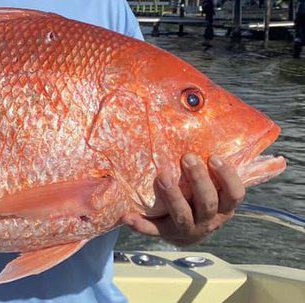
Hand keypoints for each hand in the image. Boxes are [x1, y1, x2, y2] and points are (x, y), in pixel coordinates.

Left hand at [123, 154, 244, 245]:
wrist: (187, 232)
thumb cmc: (200, 199)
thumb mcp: (214, 189)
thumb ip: (212, 169)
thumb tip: (203, 123)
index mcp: (224, 208)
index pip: (234, 195)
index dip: (227, 177)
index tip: (214, 157)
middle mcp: (209, 221)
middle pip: (208, 203)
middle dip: (198, 179)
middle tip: (187, 157)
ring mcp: (187, 230)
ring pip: (183, 216)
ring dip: (173, 196)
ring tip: (162, 176)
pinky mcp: (165, 234)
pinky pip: (152, 231)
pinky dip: (140, 224)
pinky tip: (127, 216)